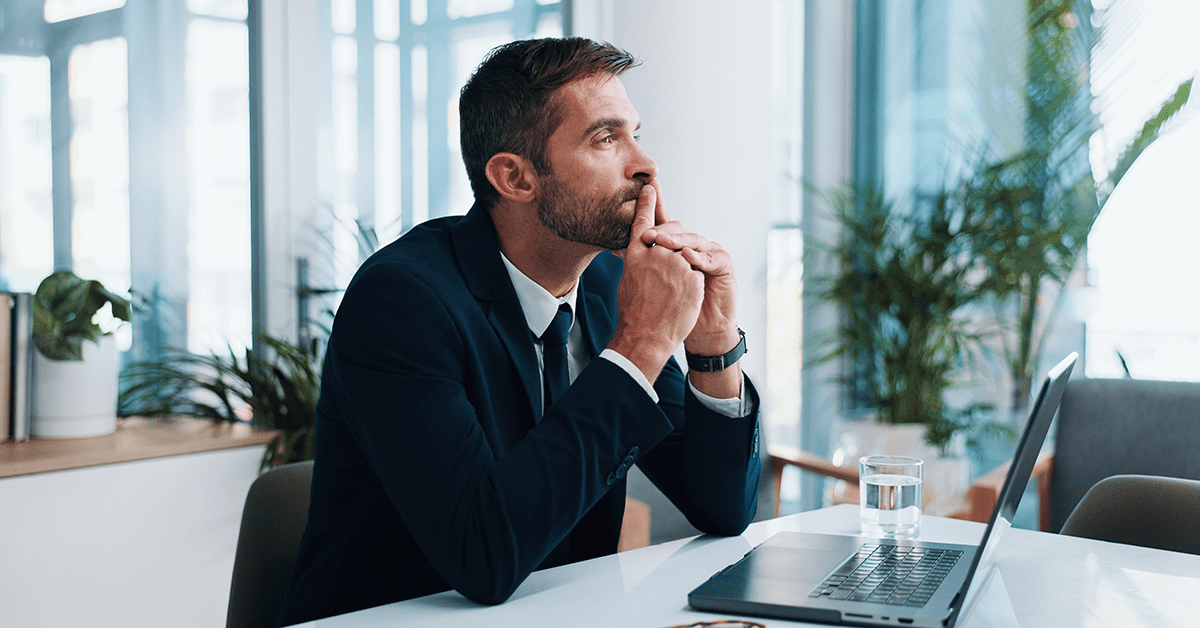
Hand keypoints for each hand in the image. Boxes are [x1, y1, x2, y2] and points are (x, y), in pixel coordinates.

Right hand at [608, 184, 704, 382]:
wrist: (647, 338)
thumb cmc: (633, 315)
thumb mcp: (627, 282)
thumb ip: (637, 262)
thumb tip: (639, 253)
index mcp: (635, 254)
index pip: (642, 222)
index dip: (647, 204)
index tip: (651, 187)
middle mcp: (655, 253)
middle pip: (672, 235)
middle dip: (674, 241)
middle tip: (674, 251)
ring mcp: (676, 263)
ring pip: (686, 253)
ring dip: (686, 265)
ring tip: (676, 286)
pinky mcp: (693, 275)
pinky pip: (697, 269)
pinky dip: (695, 279)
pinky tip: (687, 293)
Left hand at [636, 182, 739, 357]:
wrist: (700, 330)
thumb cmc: (674, 310)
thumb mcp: (655, 283)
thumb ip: (640, 262)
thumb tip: (616, 248)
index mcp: (676, 247)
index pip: (664, 222)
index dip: (654, 205)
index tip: (645, 191)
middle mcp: (692, 246)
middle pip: (677, 228)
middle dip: (661, 229)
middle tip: (646, 234)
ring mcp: (709, 252)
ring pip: (693, 239)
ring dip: (676, 240)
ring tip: (661, 242)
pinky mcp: (723, 264)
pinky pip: (711, 256)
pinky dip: (698, 256)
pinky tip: (686, 256)